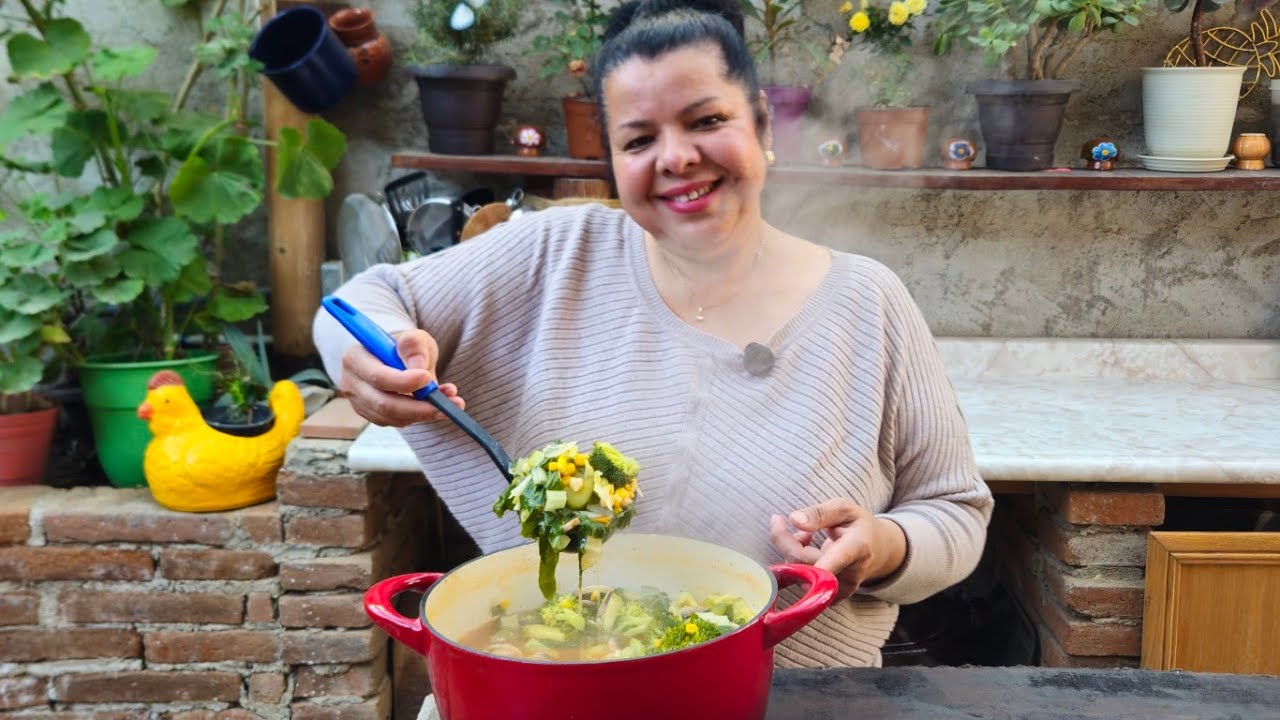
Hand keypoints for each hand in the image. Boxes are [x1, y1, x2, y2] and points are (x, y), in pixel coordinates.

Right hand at [339, 328, 465, 426]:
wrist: (396, 357)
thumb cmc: (403, 346)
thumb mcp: (413, 337)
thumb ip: (415, 346)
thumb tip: (419, 367)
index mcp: (355, 358)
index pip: (377, 376)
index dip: (403, 382)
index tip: (427, 378)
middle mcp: (352, 383)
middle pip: (383, 404)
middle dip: (418, 407)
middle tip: (449, 404)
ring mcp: (360, 403)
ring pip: (392, 417)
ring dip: (424, 413)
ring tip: (451, 402)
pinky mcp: (372, 415)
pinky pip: (396, 422)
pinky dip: (419, 416)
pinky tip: (436, 406)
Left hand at [769, 499, 905, 599]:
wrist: (876, 551)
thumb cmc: (857, 525)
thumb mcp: (844, 509)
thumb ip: (820, 513)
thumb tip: (794, 519)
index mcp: (858, 547)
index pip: (838, 558)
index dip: (819, 564)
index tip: (802, 558)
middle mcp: (850, 574)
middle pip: (806, 564)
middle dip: (784, 541)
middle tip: (778, 520)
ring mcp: (840, 591)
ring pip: (799, 575)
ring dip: (791, 552)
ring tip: (804, 535)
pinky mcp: (829, 600)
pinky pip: (801, 583)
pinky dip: (795, 565)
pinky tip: (807, 551)